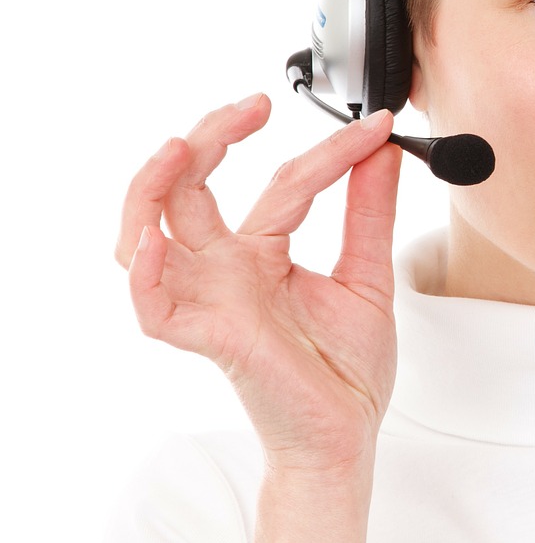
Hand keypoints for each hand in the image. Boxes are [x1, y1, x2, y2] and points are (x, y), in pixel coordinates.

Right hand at [117, 93, 404, 474]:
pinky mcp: (208, 338)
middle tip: (252, 106)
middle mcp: (226, 270)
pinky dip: (143, 271)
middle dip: (210, 137)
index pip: (285, 183)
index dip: (329, 151)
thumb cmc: (344, 370)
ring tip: (181, 146)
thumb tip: (382, 150)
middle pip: (189, 188)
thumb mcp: (368, 278)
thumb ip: (370, 215)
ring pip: (146, 232)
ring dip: (153, 186)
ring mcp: (210, 300)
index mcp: (262, 253)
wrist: (348, 436)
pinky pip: (151, 304)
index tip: (375, 126)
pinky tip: (155, 240)